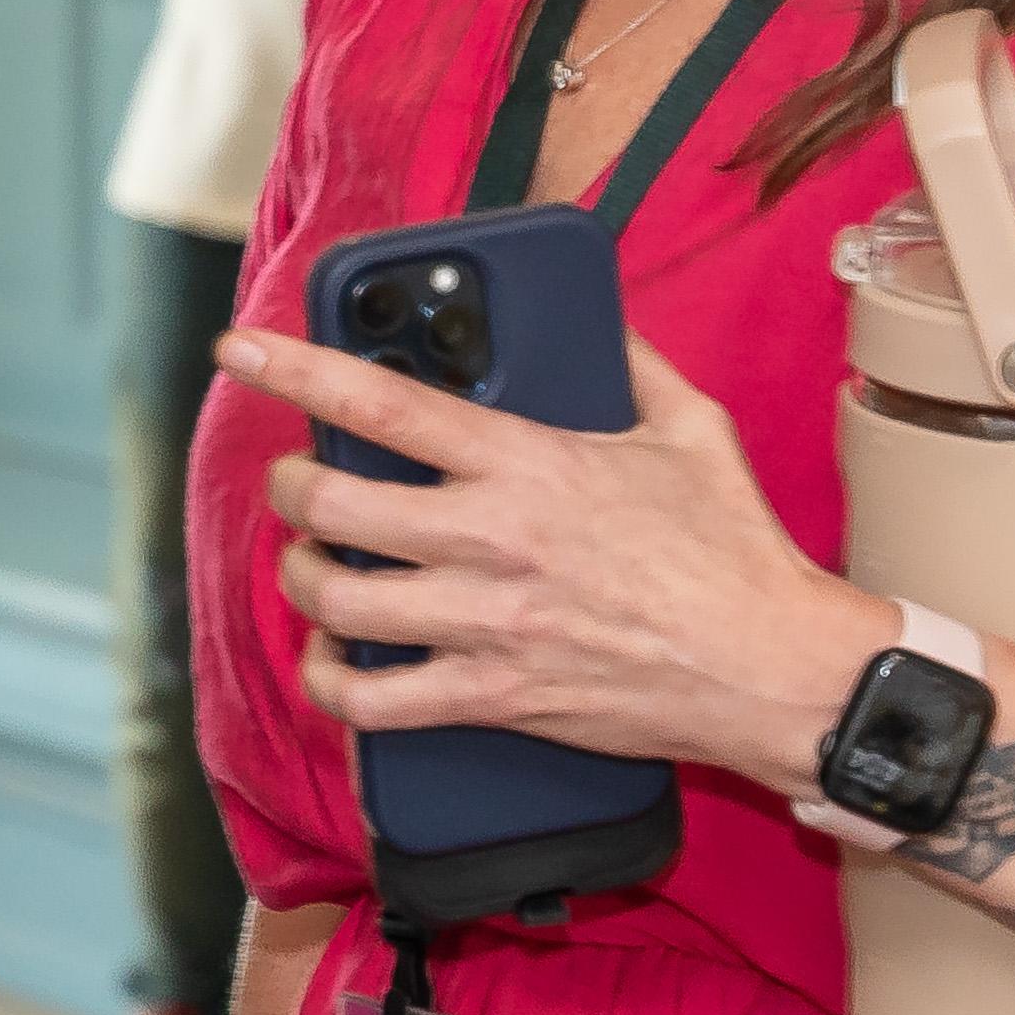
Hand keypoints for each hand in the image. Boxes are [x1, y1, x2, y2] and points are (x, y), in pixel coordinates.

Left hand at [216, 324, 894, 786]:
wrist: (773, 669)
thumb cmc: (736, 552)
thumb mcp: (692, 431)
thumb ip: (630, 363)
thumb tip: (598, 312)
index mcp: (529, 465)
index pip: (383, 404)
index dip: (295, 369)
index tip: (241, 350)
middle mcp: (492, 541)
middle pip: (331, 504)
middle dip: (290, 485)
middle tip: (296, 479)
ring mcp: (486, 624)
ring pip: (335, 598)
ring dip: (300, 577)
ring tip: (310, 562)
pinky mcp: (493, 698)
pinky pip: (371, 702)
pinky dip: (331, 681)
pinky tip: (335, 658)